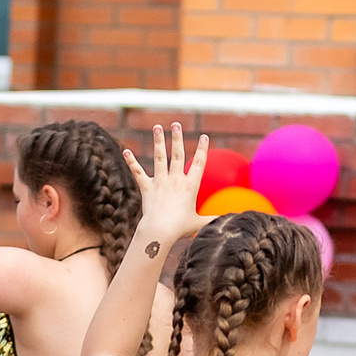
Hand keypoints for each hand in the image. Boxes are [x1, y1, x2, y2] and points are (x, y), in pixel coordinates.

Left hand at [124, 123, 206, 252]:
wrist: (160, 231)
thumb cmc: (180, 228)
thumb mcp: (200, 222)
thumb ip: (213, 218)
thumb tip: (229, 219)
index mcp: (190, 186)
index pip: (199, 163)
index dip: (202, 149)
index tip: (204, 136)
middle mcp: (175, 180)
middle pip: (177, 154)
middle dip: (177, 138)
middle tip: (176, 125)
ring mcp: (160, 182)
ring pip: (159, 157)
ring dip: (158, 141)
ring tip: (157, 127)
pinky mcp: (146, 187)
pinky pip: (138, 172)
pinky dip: (132, 162)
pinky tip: (126, 151)